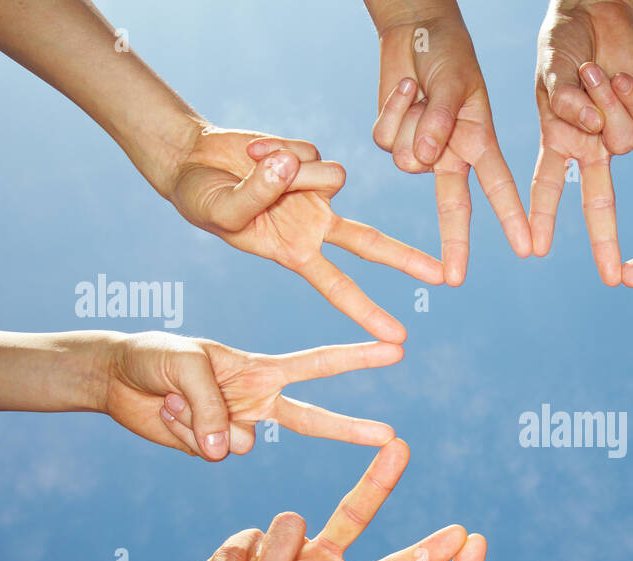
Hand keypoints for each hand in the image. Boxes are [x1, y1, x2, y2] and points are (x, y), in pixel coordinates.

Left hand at [101, 330, 402, 460]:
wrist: (115, 379)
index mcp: (260, 369)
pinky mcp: (212, 448)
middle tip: (390, 436)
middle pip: (313, 420)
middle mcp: (256, 400)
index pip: (318, 363)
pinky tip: (167, 415)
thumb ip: (213, 406)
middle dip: (351, 428)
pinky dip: (184, 435)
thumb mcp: (184, 365)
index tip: (396, 348)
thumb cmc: (154, 357)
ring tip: (174, 399)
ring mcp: (236, 427)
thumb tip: (232, 450)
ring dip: (205, 424)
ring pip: (244, 445)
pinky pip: (211, 454)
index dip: (357, 356)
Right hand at [169, 126, 443, 337]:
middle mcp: (315, 227)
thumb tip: (296, 166)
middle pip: (370, 244)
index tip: (399, 338)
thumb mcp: (220, 210)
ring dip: (293, 172)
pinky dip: (276, 149)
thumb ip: (255, 194)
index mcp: (295, 254)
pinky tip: (255, 153)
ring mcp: (316, 190)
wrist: (191, 160)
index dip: (368, 312)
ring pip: (332, 177)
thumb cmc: (202, 199)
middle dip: (405, 259)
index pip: (338, 288)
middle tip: (441, 277)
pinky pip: (307, 150)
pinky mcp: (311, 157)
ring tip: (254, 168)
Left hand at [370, 7, 531, 283]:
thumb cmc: (447, 52)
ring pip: (408, 162)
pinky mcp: (392, 137)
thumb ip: (442, 121)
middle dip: (454, 244)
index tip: (526, 247)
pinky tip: (404, 90)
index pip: (499, 186)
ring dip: (411, 122)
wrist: (415, 30)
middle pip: (454, 207)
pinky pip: (385, 139)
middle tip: (455, 279)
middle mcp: (451, 153)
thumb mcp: (454, 83)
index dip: (512, 218)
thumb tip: (427, 160)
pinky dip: (391, 110)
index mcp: (479, 142)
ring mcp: (420, 148)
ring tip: (420, 91)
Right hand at [530, 0, 632, 284]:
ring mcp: (619, 129)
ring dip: (605, 104)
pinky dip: (625, 91)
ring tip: (591, 72)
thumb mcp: (550, 74)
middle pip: (599, 201)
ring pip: (623, 142)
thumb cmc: (562, 42)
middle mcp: (591, 144)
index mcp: (559, 140)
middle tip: (611, 277)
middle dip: (604, 241)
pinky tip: (614, 73)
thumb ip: (564, 104)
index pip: (549, 187)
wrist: (592, 10)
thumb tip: (590, 128)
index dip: (543, 218)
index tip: (535, 249)